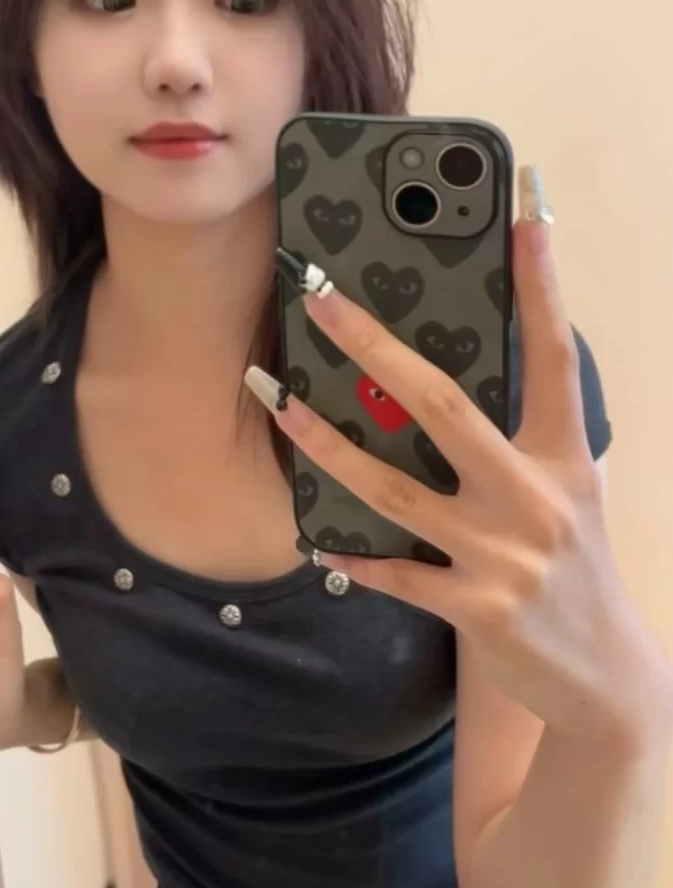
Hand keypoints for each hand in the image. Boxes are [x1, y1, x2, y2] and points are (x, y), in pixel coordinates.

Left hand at [250, 201, 672, 749]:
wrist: (609, 677)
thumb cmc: (574, 568)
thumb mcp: (565, 494)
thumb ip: (516, 443)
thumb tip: (430, 389)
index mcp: (564, 454)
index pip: (550, 353)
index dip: (540, 281)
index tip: (523, 209)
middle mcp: (537, 495)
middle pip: (444, 406)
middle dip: (374, 346)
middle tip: (320, 297)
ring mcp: (505, 553)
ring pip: (396, 489)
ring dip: (328, 444)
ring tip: (279, 401)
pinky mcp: (478, 607)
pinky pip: (395, 572)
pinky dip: (353, 556)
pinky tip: (314, 538)